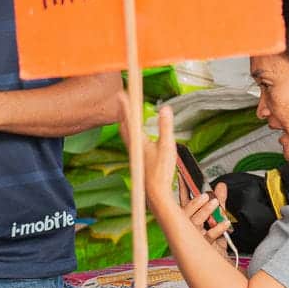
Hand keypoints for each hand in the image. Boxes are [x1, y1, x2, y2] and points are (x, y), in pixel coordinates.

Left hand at [114, 92, 178, 206]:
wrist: (156, 193)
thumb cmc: (161, 171)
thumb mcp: (167, 146)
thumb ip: (166, 126)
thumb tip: (165, 108)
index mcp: (138, 141)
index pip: (130, 119)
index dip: (126, 105)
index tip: (120, 93)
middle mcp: (134, 147)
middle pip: (124, 126)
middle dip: (123, 112)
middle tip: (121, 100)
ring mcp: (135, 154)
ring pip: (126, 134)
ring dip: (125, 122)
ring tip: (125, 114)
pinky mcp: (138, 160)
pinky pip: (131, 141)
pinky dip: (130, 132)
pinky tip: (135, 136)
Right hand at [186, 182, 233, 257]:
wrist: (220, 263)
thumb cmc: (214, 242)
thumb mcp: (218, 219)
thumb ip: (220, 202)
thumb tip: (221, 186)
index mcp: (188, 220)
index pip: (184, 203)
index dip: (183, 190)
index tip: (184, 176)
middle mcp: (188, 229)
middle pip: (185, 214)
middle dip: (194, 203)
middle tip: (205, 195)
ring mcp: (194, 239)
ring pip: (194, 224)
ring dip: (205, 212)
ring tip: (215, 203)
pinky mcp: (203, 249)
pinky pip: (208, 237)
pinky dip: (217, 229)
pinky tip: (225, 223)